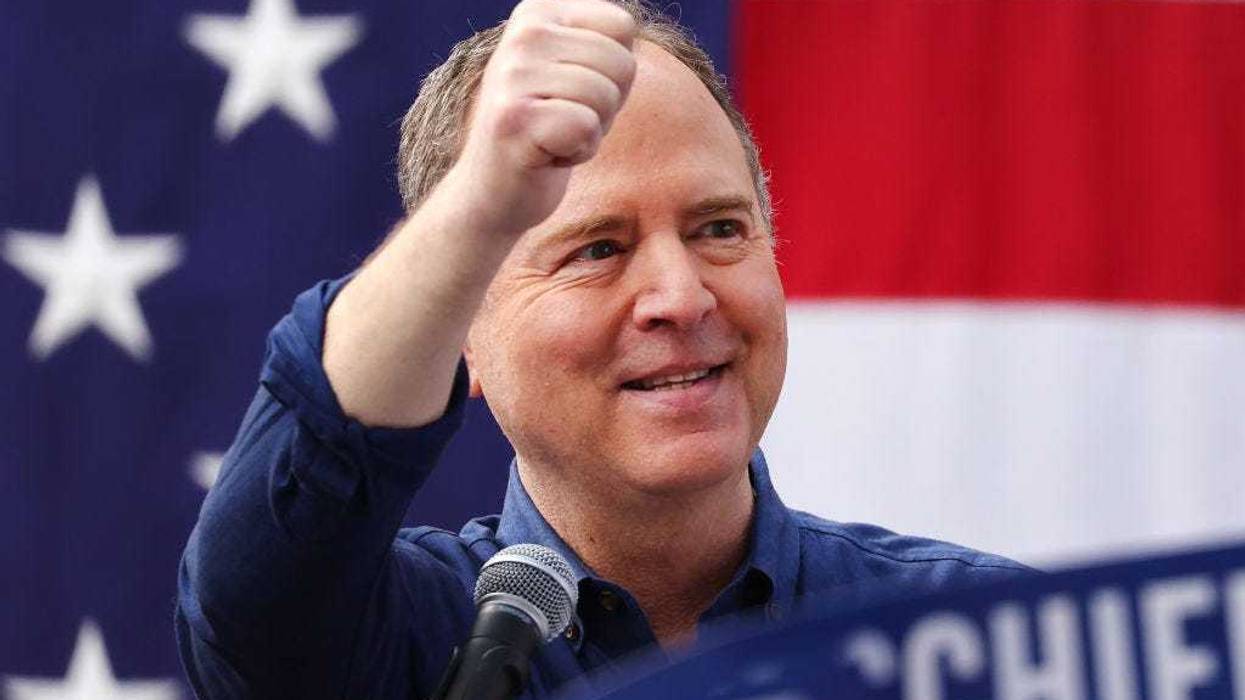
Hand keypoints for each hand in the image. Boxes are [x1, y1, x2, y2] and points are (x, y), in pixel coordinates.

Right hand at [447, 0, 638, 236]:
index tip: (575, 92)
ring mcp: (514, 75)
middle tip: (564, 122)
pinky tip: (547, 155)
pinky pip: (586, 128)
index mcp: (538, 11)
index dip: (614, 72)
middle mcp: (522, 33)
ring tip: (553, 137)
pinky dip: (578, 153)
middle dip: (606, 105)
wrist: (492, 191)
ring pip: (605, 96)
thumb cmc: (547, 132)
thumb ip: (601, 41)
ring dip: (591, 131)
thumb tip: (628, 25)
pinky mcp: (515, 118)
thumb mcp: (572, 70)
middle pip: (621, 64)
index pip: (623, 26)